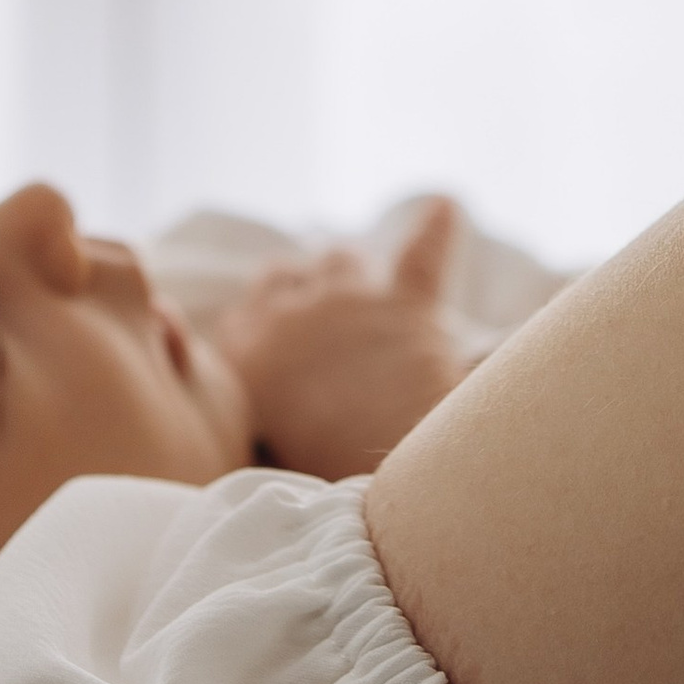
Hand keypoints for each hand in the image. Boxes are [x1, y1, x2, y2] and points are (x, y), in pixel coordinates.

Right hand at [210, 202, 472, 479]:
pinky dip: (436, 229)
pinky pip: (423, 251)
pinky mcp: (408, 304)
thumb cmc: (320, 474)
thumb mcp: (263, 455)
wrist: (387, 467)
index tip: (269, 336)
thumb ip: (253, 424)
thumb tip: (251, 423)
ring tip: (358, 288)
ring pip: (339, 258)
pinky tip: (444, 208)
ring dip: (345, 270)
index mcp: (248, 355)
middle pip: (282, 275)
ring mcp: (349, 301)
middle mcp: (291, 315)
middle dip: (293, 285)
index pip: (240, 318)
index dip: (258, 322)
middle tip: (311, 311)